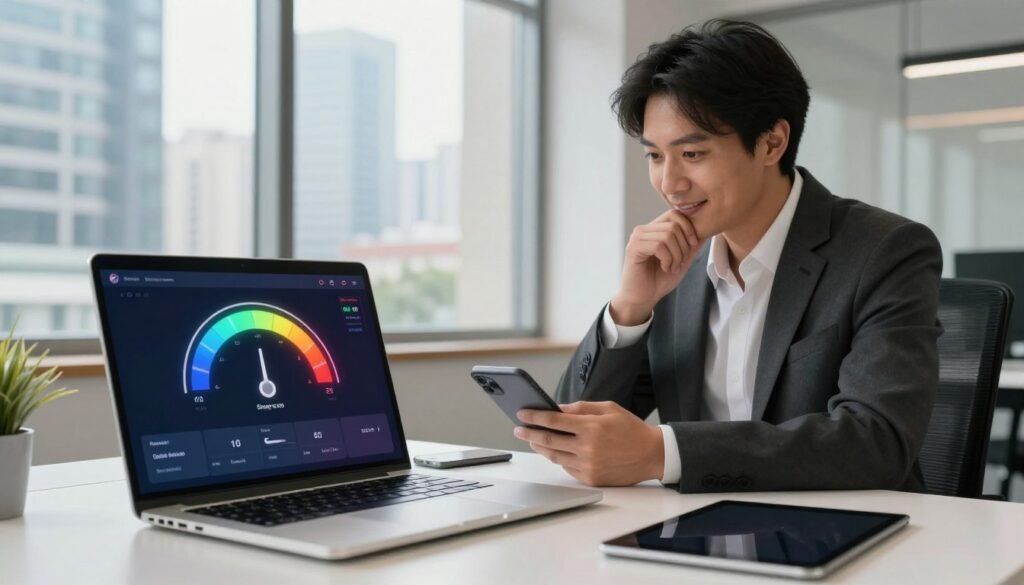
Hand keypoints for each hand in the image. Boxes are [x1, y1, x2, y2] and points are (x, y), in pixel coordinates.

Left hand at [513, 401, 664, 486]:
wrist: (652, 455)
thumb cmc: (631, 429)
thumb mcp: (608, 409)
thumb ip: (581, 408)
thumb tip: (557, 409)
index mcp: (591, 427)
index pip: (554, 421)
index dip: (534, 416)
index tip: (522, 413)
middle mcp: (587, 448)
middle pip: (548, 440)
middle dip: (529, 433)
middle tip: (518, 428)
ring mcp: (588, 465)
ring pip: (554, 456)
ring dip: (539, 447)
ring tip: (531, 439)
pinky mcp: (591, 478)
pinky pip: (567, 468)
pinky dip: (557, 458)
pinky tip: (552, 451)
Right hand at [611, 209, 703, 324]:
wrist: (643, 298)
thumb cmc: (659, 280)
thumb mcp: (682, 260)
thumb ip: (691, 245)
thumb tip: (707, 229)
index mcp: (654, 229)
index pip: (675, 214)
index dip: (689, 227)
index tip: (693, 245)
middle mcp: (644, 230)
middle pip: (674, 225)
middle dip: (683, 247)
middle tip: (679, 263)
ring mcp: (637, 238)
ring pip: (667, 236)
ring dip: (676, 255)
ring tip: (672, 267)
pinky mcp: (633, 248)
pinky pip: (658, 245)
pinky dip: (667, 259)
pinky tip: (664, 268)